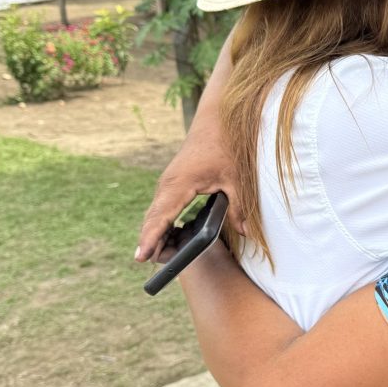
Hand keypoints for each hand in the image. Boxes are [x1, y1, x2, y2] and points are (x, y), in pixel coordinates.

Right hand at [136, 126, 241, 262]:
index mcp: (180, 183)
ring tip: (156, 257)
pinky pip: (161, 207)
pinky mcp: (172, 183)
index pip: (161, 216)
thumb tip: (247, 233)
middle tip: (151, 265)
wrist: (216, 121)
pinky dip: (160, 223)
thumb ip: (239, 207)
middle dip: (150, 242)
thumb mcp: (236, 178)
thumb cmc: (225, 147)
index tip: (141, 257)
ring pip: (154, 214)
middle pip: (152, 219)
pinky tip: (165, 237)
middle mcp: (167, 184)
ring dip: (153, 234)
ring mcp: (167, 183)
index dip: (151, 238)